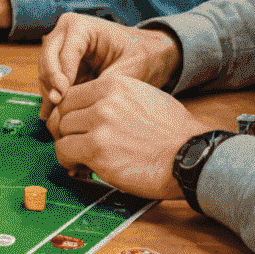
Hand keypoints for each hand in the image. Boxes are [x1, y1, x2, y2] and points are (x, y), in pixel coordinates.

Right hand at [38, 17, 180, 119]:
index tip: (62, 96)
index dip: (60, 74)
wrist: (150, 54)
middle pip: (47, 58)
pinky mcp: (63, 66)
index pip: (64, 51)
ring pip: (45, 71)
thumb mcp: (129, 68)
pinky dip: (51, 97)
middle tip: (56, 105)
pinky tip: (53, 116)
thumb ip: (105, 82)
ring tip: (54, 117)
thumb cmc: (143, 55)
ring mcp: (61, 49)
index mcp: (81, 26)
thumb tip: (82, 102)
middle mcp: (66, 34)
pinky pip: (50, 81)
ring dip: (48, 92)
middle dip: (51, 82)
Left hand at [46, 75, 209, 199]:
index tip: (73, 126)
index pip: (71, 95)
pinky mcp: (98, 152)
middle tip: (75, 144)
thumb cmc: (174, 133)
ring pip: (61, 133)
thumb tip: (91, 109)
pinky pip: (65, 153)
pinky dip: (69, 162)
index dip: (69, 113)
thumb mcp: (144, 98)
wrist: (193, 156)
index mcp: (114, 85)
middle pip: (63, 113)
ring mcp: (100, 127)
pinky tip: (81, 167)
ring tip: (81, 158)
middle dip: (66, 131)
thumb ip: (115, 99)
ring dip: (68, 147)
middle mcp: (104, 102)